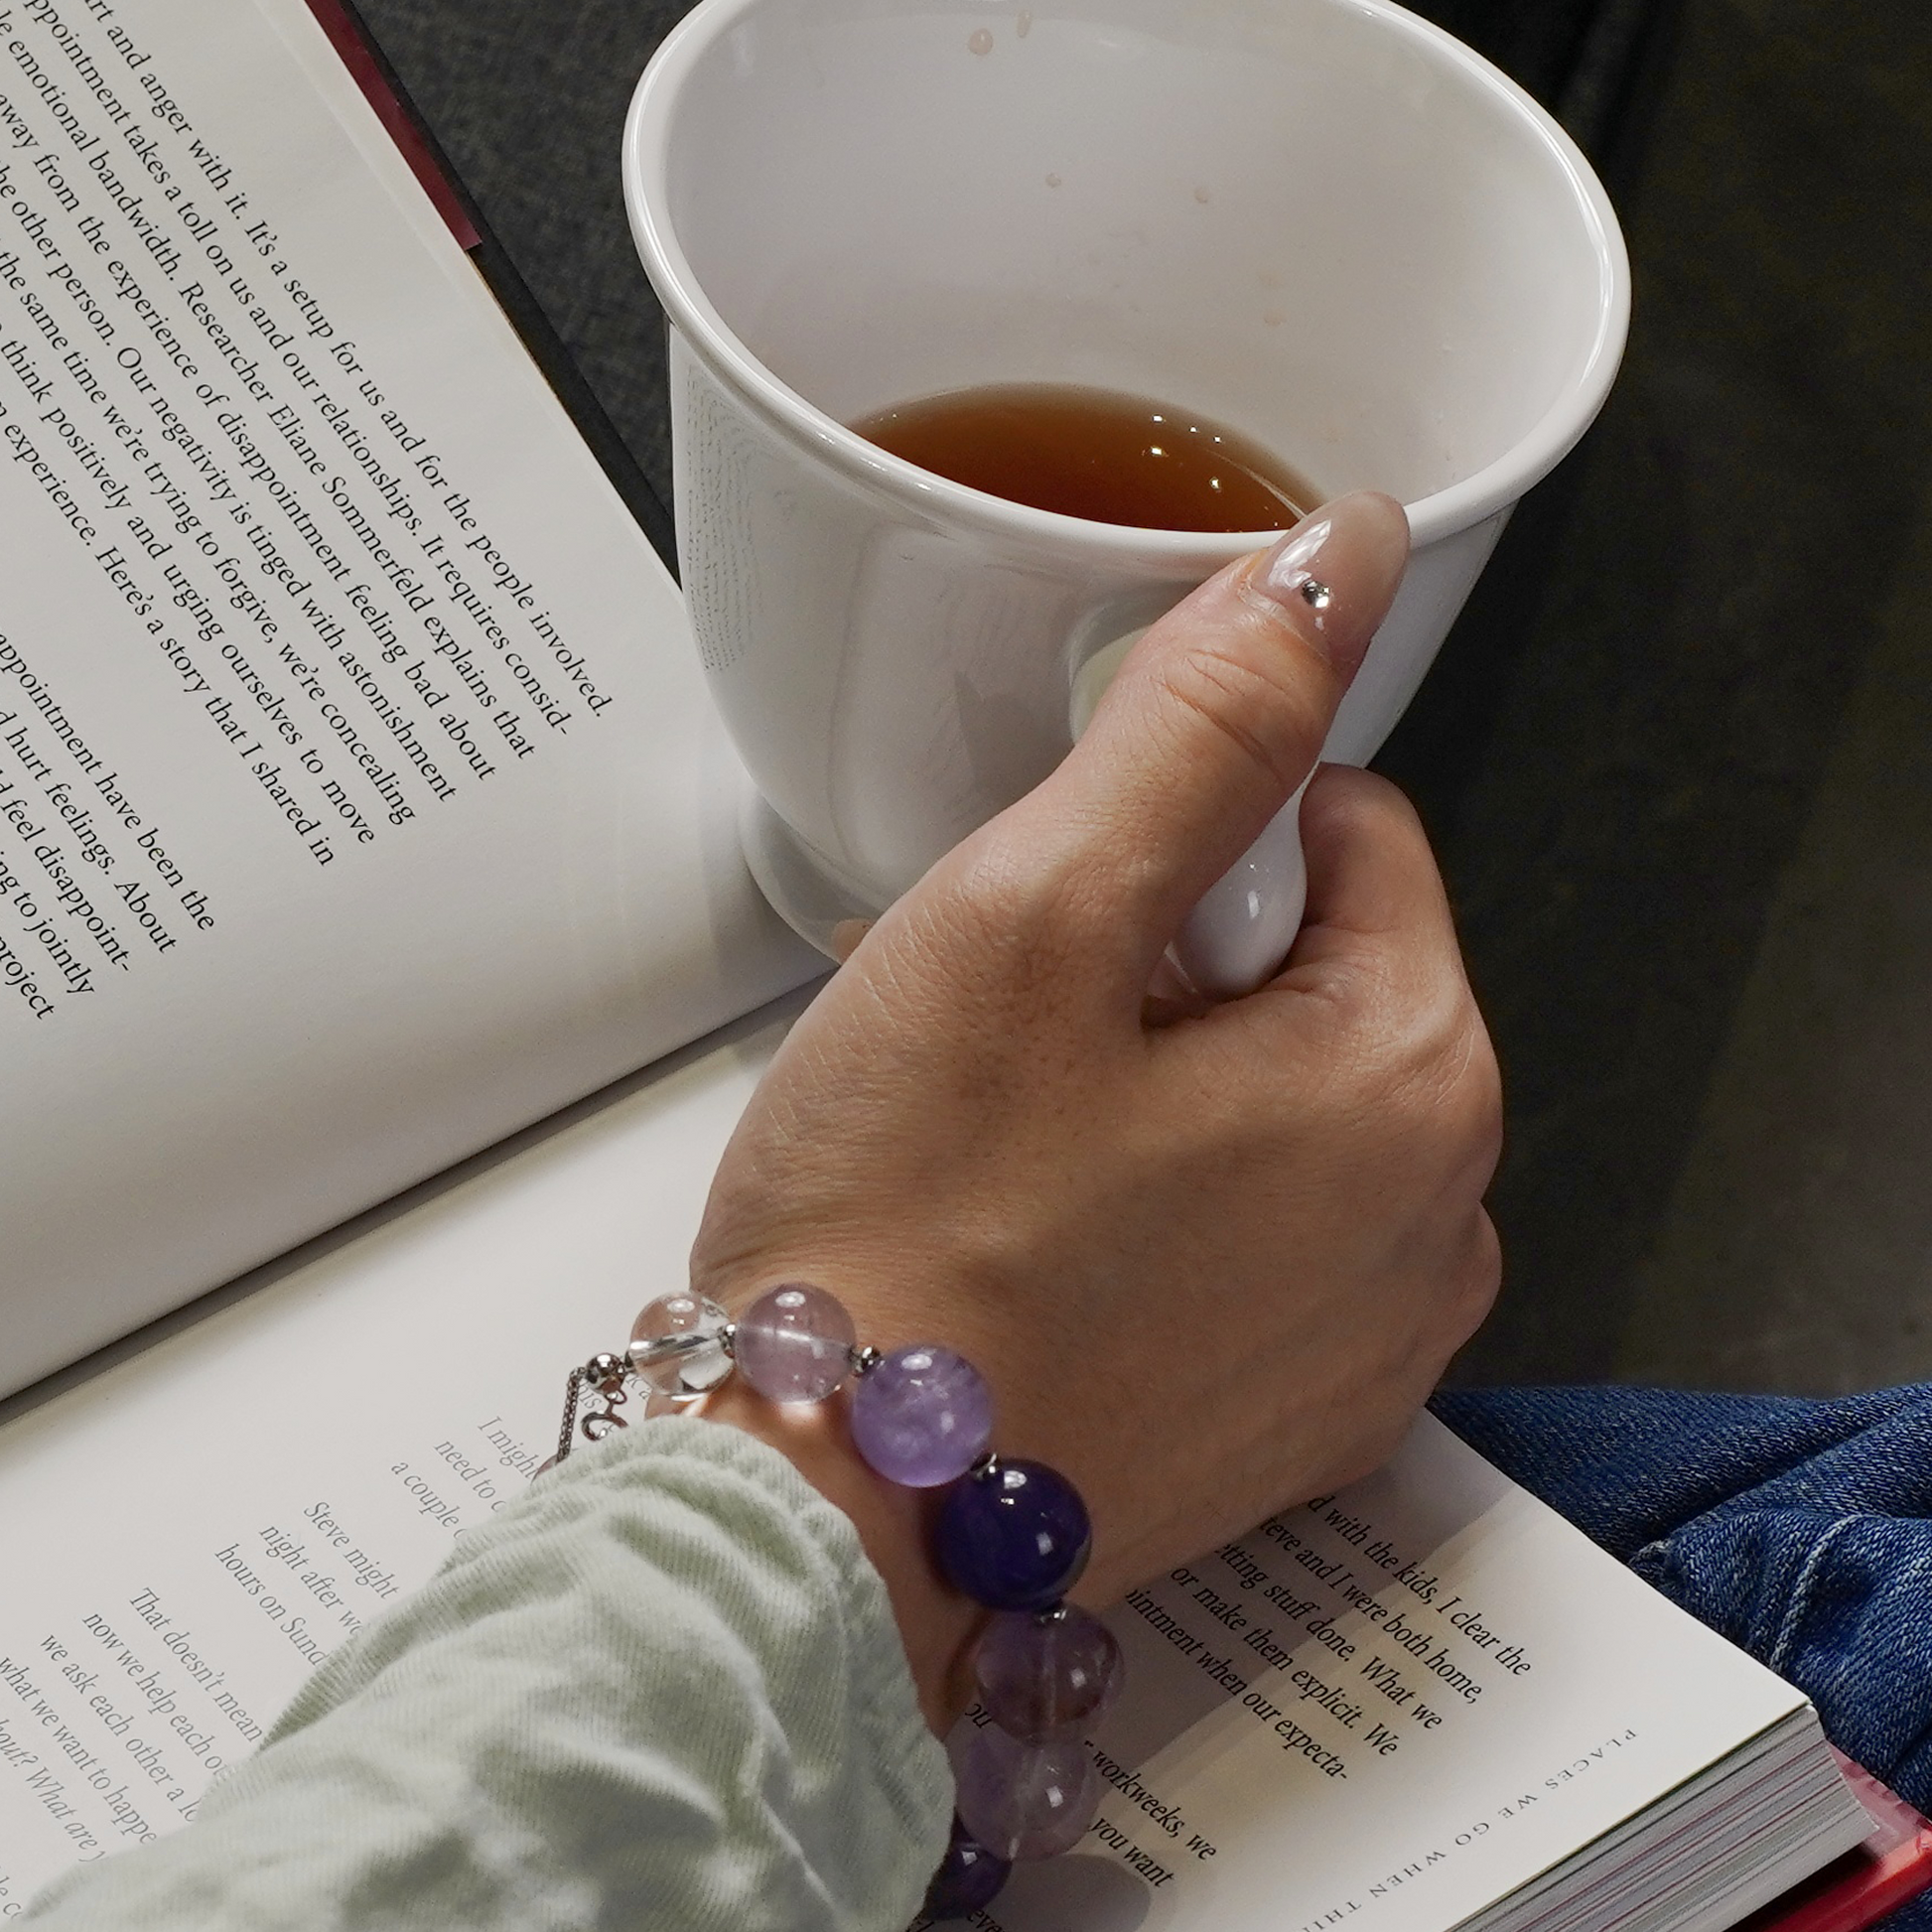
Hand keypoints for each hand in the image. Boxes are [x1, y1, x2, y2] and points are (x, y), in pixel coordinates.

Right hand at [691, 492, 1501, 1725]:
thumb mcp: (1040, 913)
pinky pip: (1242, 1230)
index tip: (1064, 898)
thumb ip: (1205, 720)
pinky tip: (1033, 1234)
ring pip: (1268, 1097)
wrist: (821, 1523)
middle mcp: (1437, 1223)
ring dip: (1147, 1075)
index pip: (1345, 829)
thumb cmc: (910, 1235)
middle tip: (1009, 1032)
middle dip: (1161, 958)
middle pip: (1310, 968)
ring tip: (1005, 1138)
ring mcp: (1366, 1338)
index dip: (1184, 827)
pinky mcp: (1283, 1417)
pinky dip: (1151, 1197)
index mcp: (1415, 1078)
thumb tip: (1335, 560)